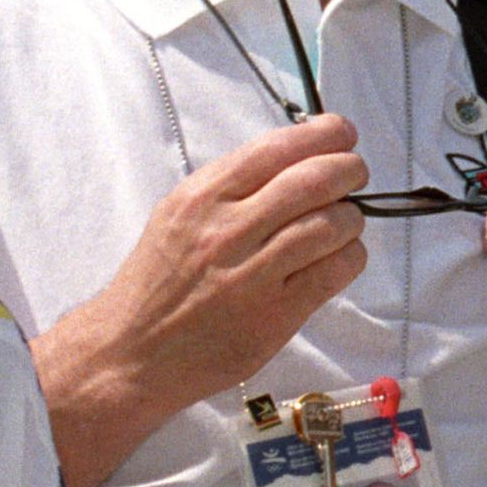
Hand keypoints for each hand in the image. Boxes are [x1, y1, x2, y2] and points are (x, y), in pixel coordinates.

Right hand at [40, 117, 368, 486]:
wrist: (131, 351)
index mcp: (202, 197)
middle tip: (354, 175)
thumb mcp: (178, 215)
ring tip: (345, 222)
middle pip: (314, 181)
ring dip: (352, 217)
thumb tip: (299, 158)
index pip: (277, 148)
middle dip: (349, 170)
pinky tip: (340, 256)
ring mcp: (252, 274)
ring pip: (333, 225)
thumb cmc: (159, 281)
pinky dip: (351, 256)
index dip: (323, 135)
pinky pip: (335, 272)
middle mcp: (227, 230)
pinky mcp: (275, 315)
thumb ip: (233, 187)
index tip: (342, 135)